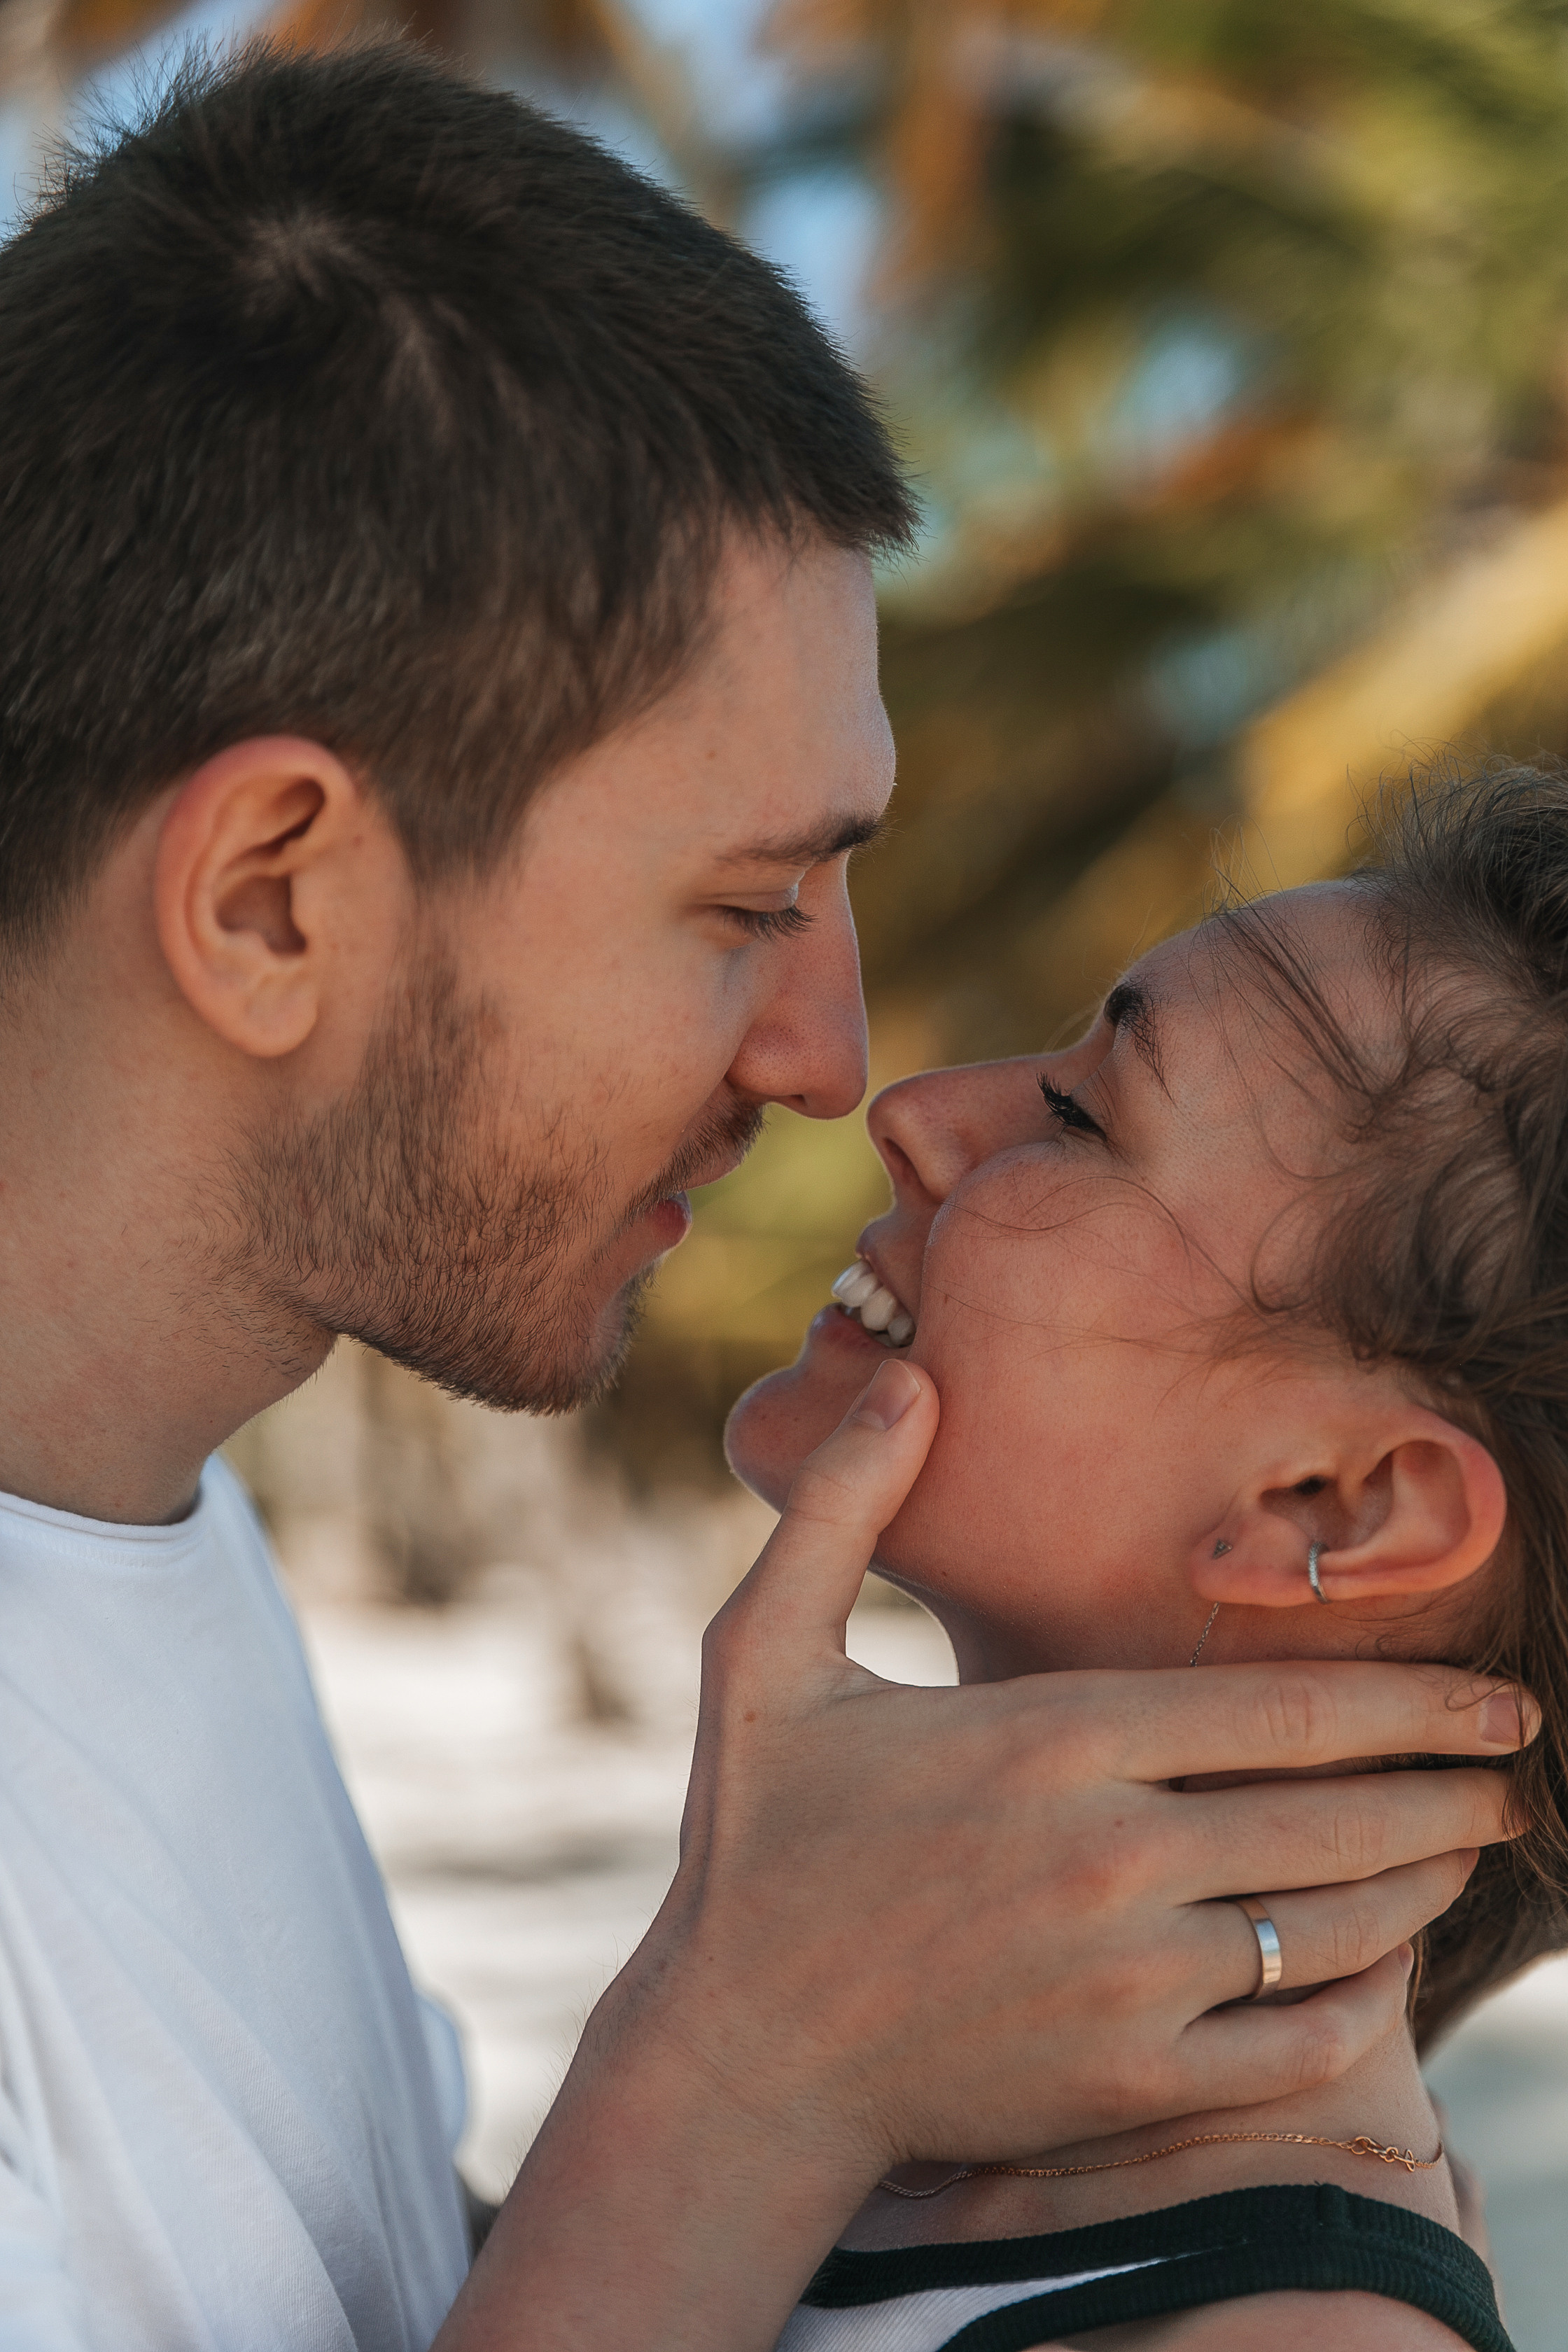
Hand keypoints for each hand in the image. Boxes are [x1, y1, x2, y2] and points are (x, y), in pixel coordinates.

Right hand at [445, 1359, 1530, 2351]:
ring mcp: (1125, 1982)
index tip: (1497, 1697)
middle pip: (1337, 1815)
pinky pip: (1295, 2047)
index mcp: (1047, 1737)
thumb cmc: (757, 1846)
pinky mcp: (1126, 2085)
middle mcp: (1108, 1856)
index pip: (1284, 1709)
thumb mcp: (762, 1652)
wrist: (738, 2057)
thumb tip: (904, 1375)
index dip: (1412, 1701)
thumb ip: (842, 1504)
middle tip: (1512, 1769)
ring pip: (1332, 1926)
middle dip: (1449, 1788)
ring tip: (1466, 1848)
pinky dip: (1365, 2003)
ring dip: (1422, 1883)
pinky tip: (1386, 1967)